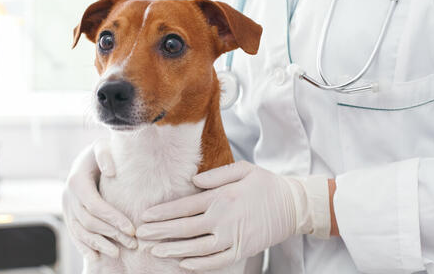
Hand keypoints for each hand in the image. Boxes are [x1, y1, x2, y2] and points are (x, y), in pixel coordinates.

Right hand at [62, 139, 136, 258]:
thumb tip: (110, 171)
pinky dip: (84, 246)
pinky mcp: (68, 214)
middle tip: (132, 244)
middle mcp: (68, 196)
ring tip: (118, 253)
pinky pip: (74, 234)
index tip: (132, 229)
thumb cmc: (102, 150)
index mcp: (76, 181)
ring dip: (99, 244)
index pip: (95, 206)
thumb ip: (105, 155)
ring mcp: (66, 207)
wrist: (88, 156)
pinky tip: (95, 256)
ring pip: (81, 232)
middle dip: (111, 234)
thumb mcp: (103, 146)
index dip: (113, 219)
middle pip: (90, 222)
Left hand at [136, 161, 330, 270]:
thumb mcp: (243, 170)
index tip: (145, 217)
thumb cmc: (266, 184)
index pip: (183, 207)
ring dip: (173, 251)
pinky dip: (199, 265)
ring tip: (154, 252)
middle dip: (159, 232)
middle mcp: (222, 219)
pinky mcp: (242, 250)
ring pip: (196, 248)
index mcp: (220, 197)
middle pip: (184, 229)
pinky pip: (216, 262)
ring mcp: (232, 237)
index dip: (162, 213)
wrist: (294, 205)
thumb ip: (216, 175)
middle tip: (140, 236)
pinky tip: (183, 265)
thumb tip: (192, 182)